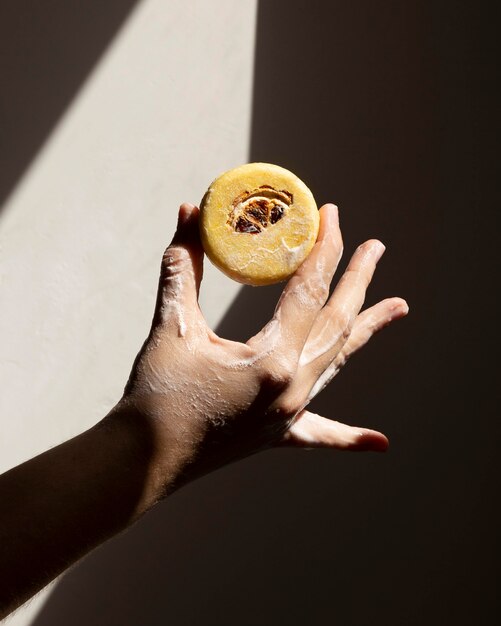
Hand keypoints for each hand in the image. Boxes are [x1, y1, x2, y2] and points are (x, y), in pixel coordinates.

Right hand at [116, 202, 407, 498]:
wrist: (142, 462)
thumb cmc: (155, 395)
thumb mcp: (172, 326)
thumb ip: (183, 267)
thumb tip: (188, 213)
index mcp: (272, 362)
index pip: (310, 291)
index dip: (323, 249)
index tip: (331, 214)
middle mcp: (293, 389)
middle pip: (337, 323)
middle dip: (357, 280)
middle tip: (376, 247)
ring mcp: (289, 415)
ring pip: (337, 362)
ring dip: (364, 329)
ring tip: (398, 306)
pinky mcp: (275, 433)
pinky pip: (319, 431)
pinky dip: (348, 435)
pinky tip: (380, 442)